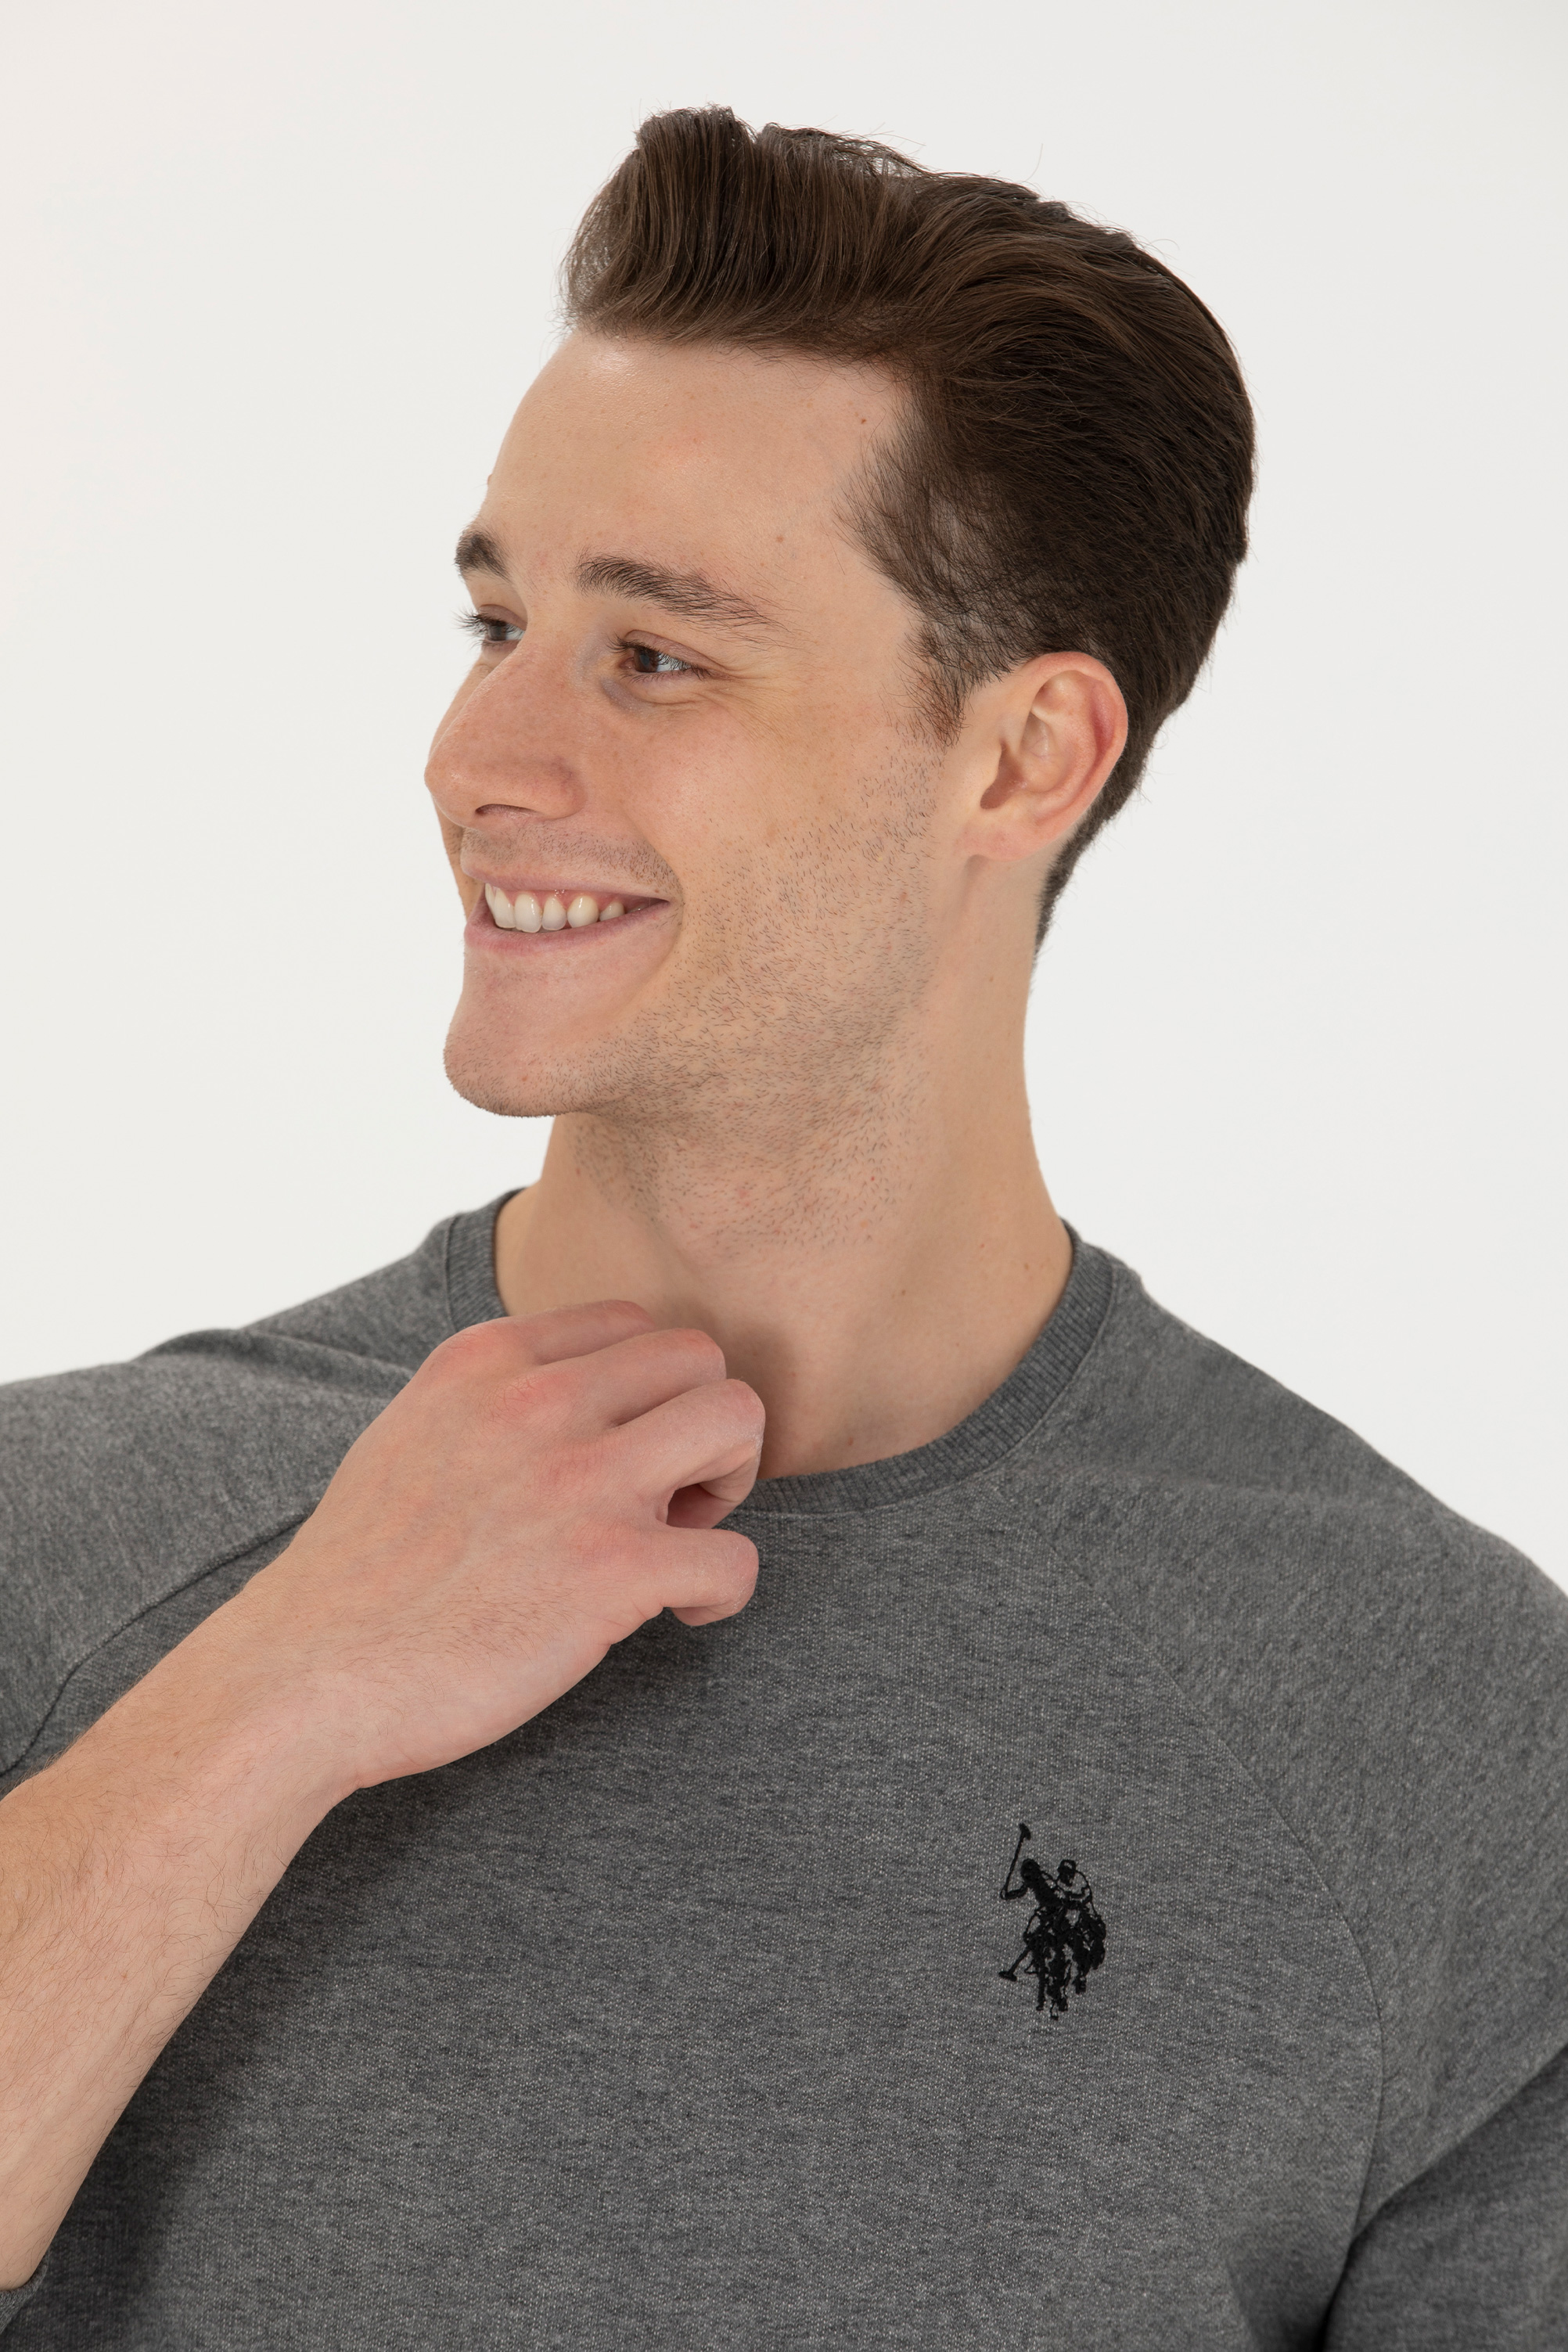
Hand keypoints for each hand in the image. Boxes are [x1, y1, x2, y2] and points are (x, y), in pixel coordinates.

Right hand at [222, 1302, 764, 1791]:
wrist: (304, 1676)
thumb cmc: (359, 1575)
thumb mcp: (412, 1432)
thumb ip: (493, 1399)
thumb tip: (572, 1397)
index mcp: (488, 1360)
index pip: (632, 1322)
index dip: (645, 1391)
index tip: (619, 1454)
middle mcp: (537, 1402)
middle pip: (701, 1359)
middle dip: (703, 1428)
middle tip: (668, 1500)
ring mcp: (579, 1482)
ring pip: (738, 1419)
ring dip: (730, 1484)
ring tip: (680, 1540)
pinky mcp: (612, 1571)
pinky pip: (735, 1556)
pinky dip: (723, 1591)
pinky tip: (677, 1613)